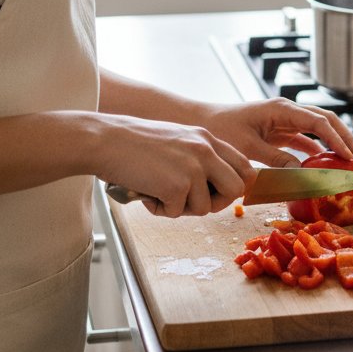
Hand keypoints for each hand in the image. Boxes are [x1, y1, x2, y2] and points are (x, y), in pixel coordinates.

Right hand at [94, 114, 254, 218]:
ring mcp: (193, 167)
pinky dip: (160, 209)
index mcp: (207, 138)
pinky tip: (147, 193)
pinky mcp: (176, 185)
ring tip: (159, 192)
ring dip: (182, 208)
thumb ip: (198, 156)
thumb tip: (214, 187)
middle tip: (192, 201)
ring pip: (206, 207)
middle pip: (236, 189)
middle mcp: (205, 150)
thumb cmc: (136, 143)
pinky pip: (177, 213)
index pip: (244, 165)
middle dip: (217, 202)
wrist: (108, 140)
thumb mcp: (178, 140)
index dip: (235, 184)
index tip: (220, 193)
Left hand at [192, 98, 352, 168]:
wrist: (202, 124)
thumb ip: (276, 160)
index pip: (318, 121)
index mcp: (281, 109)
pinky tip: (323, 166)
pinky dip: (315, 152)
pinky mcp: (278, 132)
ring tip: (346, 163)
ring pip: (316, 129)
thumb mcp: (249, 148)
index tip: (349, 156)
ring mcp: (283, 121)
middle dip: (342, 137)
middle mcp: (286, 111)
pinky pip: (303, 140)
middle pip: (324, 120)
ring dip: (331, 144)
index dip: (336, 138)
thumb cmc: (222, 130)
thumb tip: (303, 175)